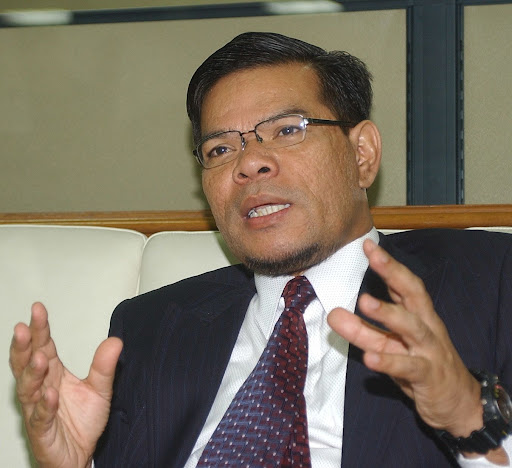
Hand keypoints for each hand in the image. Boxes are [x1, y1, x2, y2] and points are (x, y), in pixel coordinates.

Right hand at [9, 302, 122, 467]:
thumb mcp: (100, 389)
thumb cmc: (83, 421)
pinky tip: (49, 395)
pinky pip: (41, 418)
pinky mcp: (42, 432)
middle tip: (24, 328)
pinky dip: (44, 406)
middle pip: (28, 364)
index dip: (40, 329)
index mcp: (54, 374)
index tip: (38, 310)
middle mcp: (42, 389)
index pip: (44, 347)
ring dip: (32, 373)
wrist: (81, 455)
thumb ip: (104, 366)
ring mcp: (38, 410)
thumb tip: (116, 340)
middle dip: (24, 346)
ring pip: (28, 389)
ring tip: (39, 358)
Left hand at [327, 239, 507, 462]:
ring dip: (389, 313)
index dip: (388, 264)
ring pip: (412, 328)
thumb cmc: (419, 365)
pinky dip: (389, 362)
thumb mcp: (389, 346)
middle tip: (372, 256)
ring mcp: (429, 351)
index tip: (368, 245)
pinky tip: (370, 358)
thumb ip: (362, 330)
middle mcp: (427, 327)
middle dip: (393, 273)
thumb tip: (332, 314)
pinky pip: (408, 367)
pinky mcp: (428, 376)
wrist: (457, 403)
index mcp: (419, 316)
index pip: (404, 284)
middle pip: (414, 295)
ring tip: (364, 302)